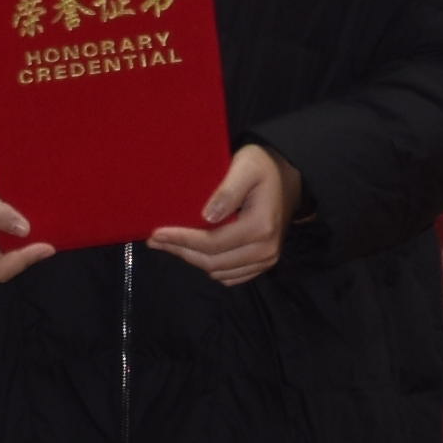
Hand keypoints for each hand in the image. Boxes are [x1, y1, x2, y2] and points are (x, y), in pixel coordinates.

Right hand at [0, 143, 56, 283]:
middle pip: (12, 262)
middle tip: (53, 235)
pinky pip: (19, 233)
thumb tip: (24, 230)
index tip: (46, 246)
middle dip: (33, 252)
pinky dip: (33, 228)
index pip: (0, 268)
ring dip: (35, 241)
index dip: (24, 261)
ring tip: (53, 226)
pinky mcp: (1, 222)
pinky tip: (45, 217)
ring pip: (18, 249)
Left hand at [149, 144, 292, 286]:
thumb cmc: (262, 166)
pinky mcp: (263, 263)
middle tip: (155, 240)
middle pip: (212, 262)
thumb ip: (227, 191)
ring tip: (170, 244)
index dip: (182, 240)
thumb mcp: (245, 167)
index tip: (156, 233)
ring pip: (219, 272)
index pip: (212, 243)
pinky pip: (230, 277)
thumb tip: (206, 217)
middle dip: (181, 251)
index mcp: (261, 226)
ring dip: (192, 259)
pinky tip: (194, 251)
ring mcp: (266, 259)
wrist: (288, 175)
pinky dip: (210, 266)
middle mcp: (266, 249)